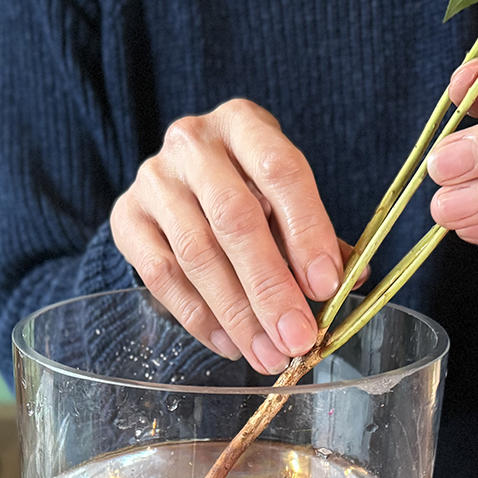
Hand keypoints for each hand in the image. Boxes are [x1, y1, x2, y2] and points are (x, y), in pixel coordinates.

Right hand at [110, 99, 352, 374]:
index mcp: (244, 123)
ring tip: (266, 354)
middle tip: (295, 338)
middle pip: (235, 218)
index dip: (307, 230)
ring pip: (197, 254)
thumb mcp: (282, 196)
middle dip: (270, 287)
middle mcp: (193, 143)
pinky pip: (161, 276)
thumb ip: (314, 236)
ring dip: (236, 313)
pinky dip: (198, 317)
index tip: (326, 287)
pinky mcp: (126, 218)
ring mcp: (153, 180)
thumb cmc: (245, 189)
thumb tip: (351, 282)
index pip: (280, 171)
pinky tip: (229, 343)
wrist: (176, 182)